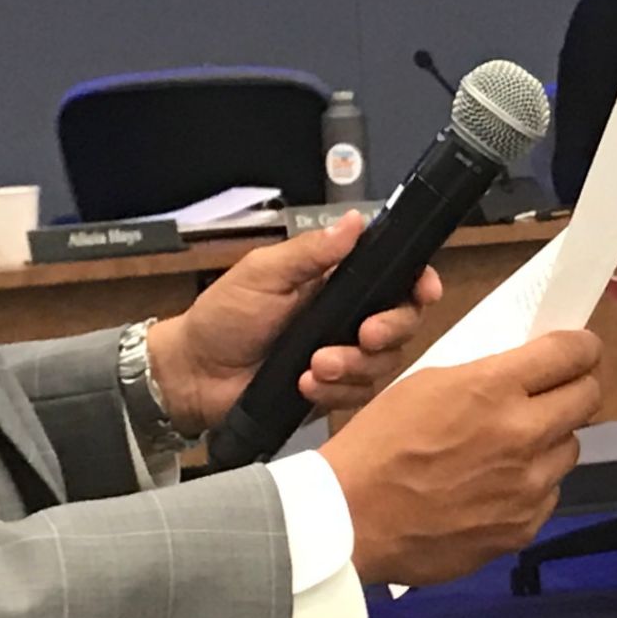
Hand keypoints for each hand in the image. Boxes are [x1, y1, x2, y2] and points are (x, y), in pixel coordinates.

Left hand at [145, 212, 440, 436]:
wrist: (193, 376)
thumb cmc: (221, 318)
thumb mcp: (262, 274)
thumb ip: (310, 252)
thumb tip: (355, 222)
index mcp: (336, 282)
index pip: (395, 277)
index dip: (418, 283)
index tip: (423, 290)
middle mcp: (346, 317)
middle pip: (402, 323)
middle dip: (391, 329)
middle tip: (364, 334)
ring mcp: (341, 356)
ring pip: (383, 363)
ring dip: (354, 366)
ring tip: (314, 367)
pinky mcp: (331, 391)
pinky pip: (357, 396)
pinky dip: (335, 392)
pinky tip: (305, 386)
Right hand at [322, 330, 602, 585]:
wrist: (350, 519)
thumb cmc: (378, 445)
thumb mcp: (427, 383)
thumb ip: (486, 376)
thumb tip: (526, 375)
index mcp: (494, 388)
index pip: (573, 353)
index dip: (582, 347)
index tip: (579, 350)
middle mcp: (522, 435)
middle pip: (588, 398)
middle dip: (577, 388)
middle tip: (556, 392)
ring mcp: (527, 487)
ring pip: (569, 449)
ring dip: (550, 441)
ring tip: (514, 447)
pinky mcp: (522, 528)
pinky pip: (548, 495)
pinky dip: (531, 487)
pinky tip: (495, 488)